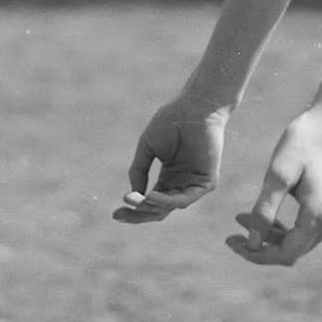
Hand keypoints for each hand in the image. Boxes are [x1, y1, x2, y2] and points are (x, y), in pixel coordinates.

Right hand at [112, 98, 228, 224]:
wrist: (194, 107)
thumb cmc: (172, 122)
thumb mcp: (148, 147)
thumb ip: (139, 170)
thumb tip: (132, 195)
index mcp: (169, 177)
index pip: (151, 201)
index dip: (133, 208)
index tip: (115, 214)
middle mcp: (181, 184)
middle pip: (159, 209)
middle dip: (139, 213)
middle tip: (119, 214)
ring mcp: (194, 184)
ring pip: (170, 206)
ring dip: (150, 206)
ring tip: (134, 200)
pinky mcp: (206, 182)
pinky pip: (185, 198)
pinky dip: (168, 200)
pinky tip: (151, 196)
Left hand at [225, 105, 321, 266]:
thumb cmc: (304, 140)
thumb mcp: (278, 173)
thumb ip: (265, 210)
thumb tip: (253, 243)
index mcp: (320, 216)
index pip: (285, 253)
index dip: (256, 253)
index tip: (230, 241)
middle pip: (292, 251)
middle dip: (260, 245)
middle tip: (231, 232)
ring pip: (299, 242)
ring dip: (271, 236)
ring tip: (241, 218)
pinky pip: (307, 230)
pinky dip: (285, 228)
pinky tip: (265, 215)